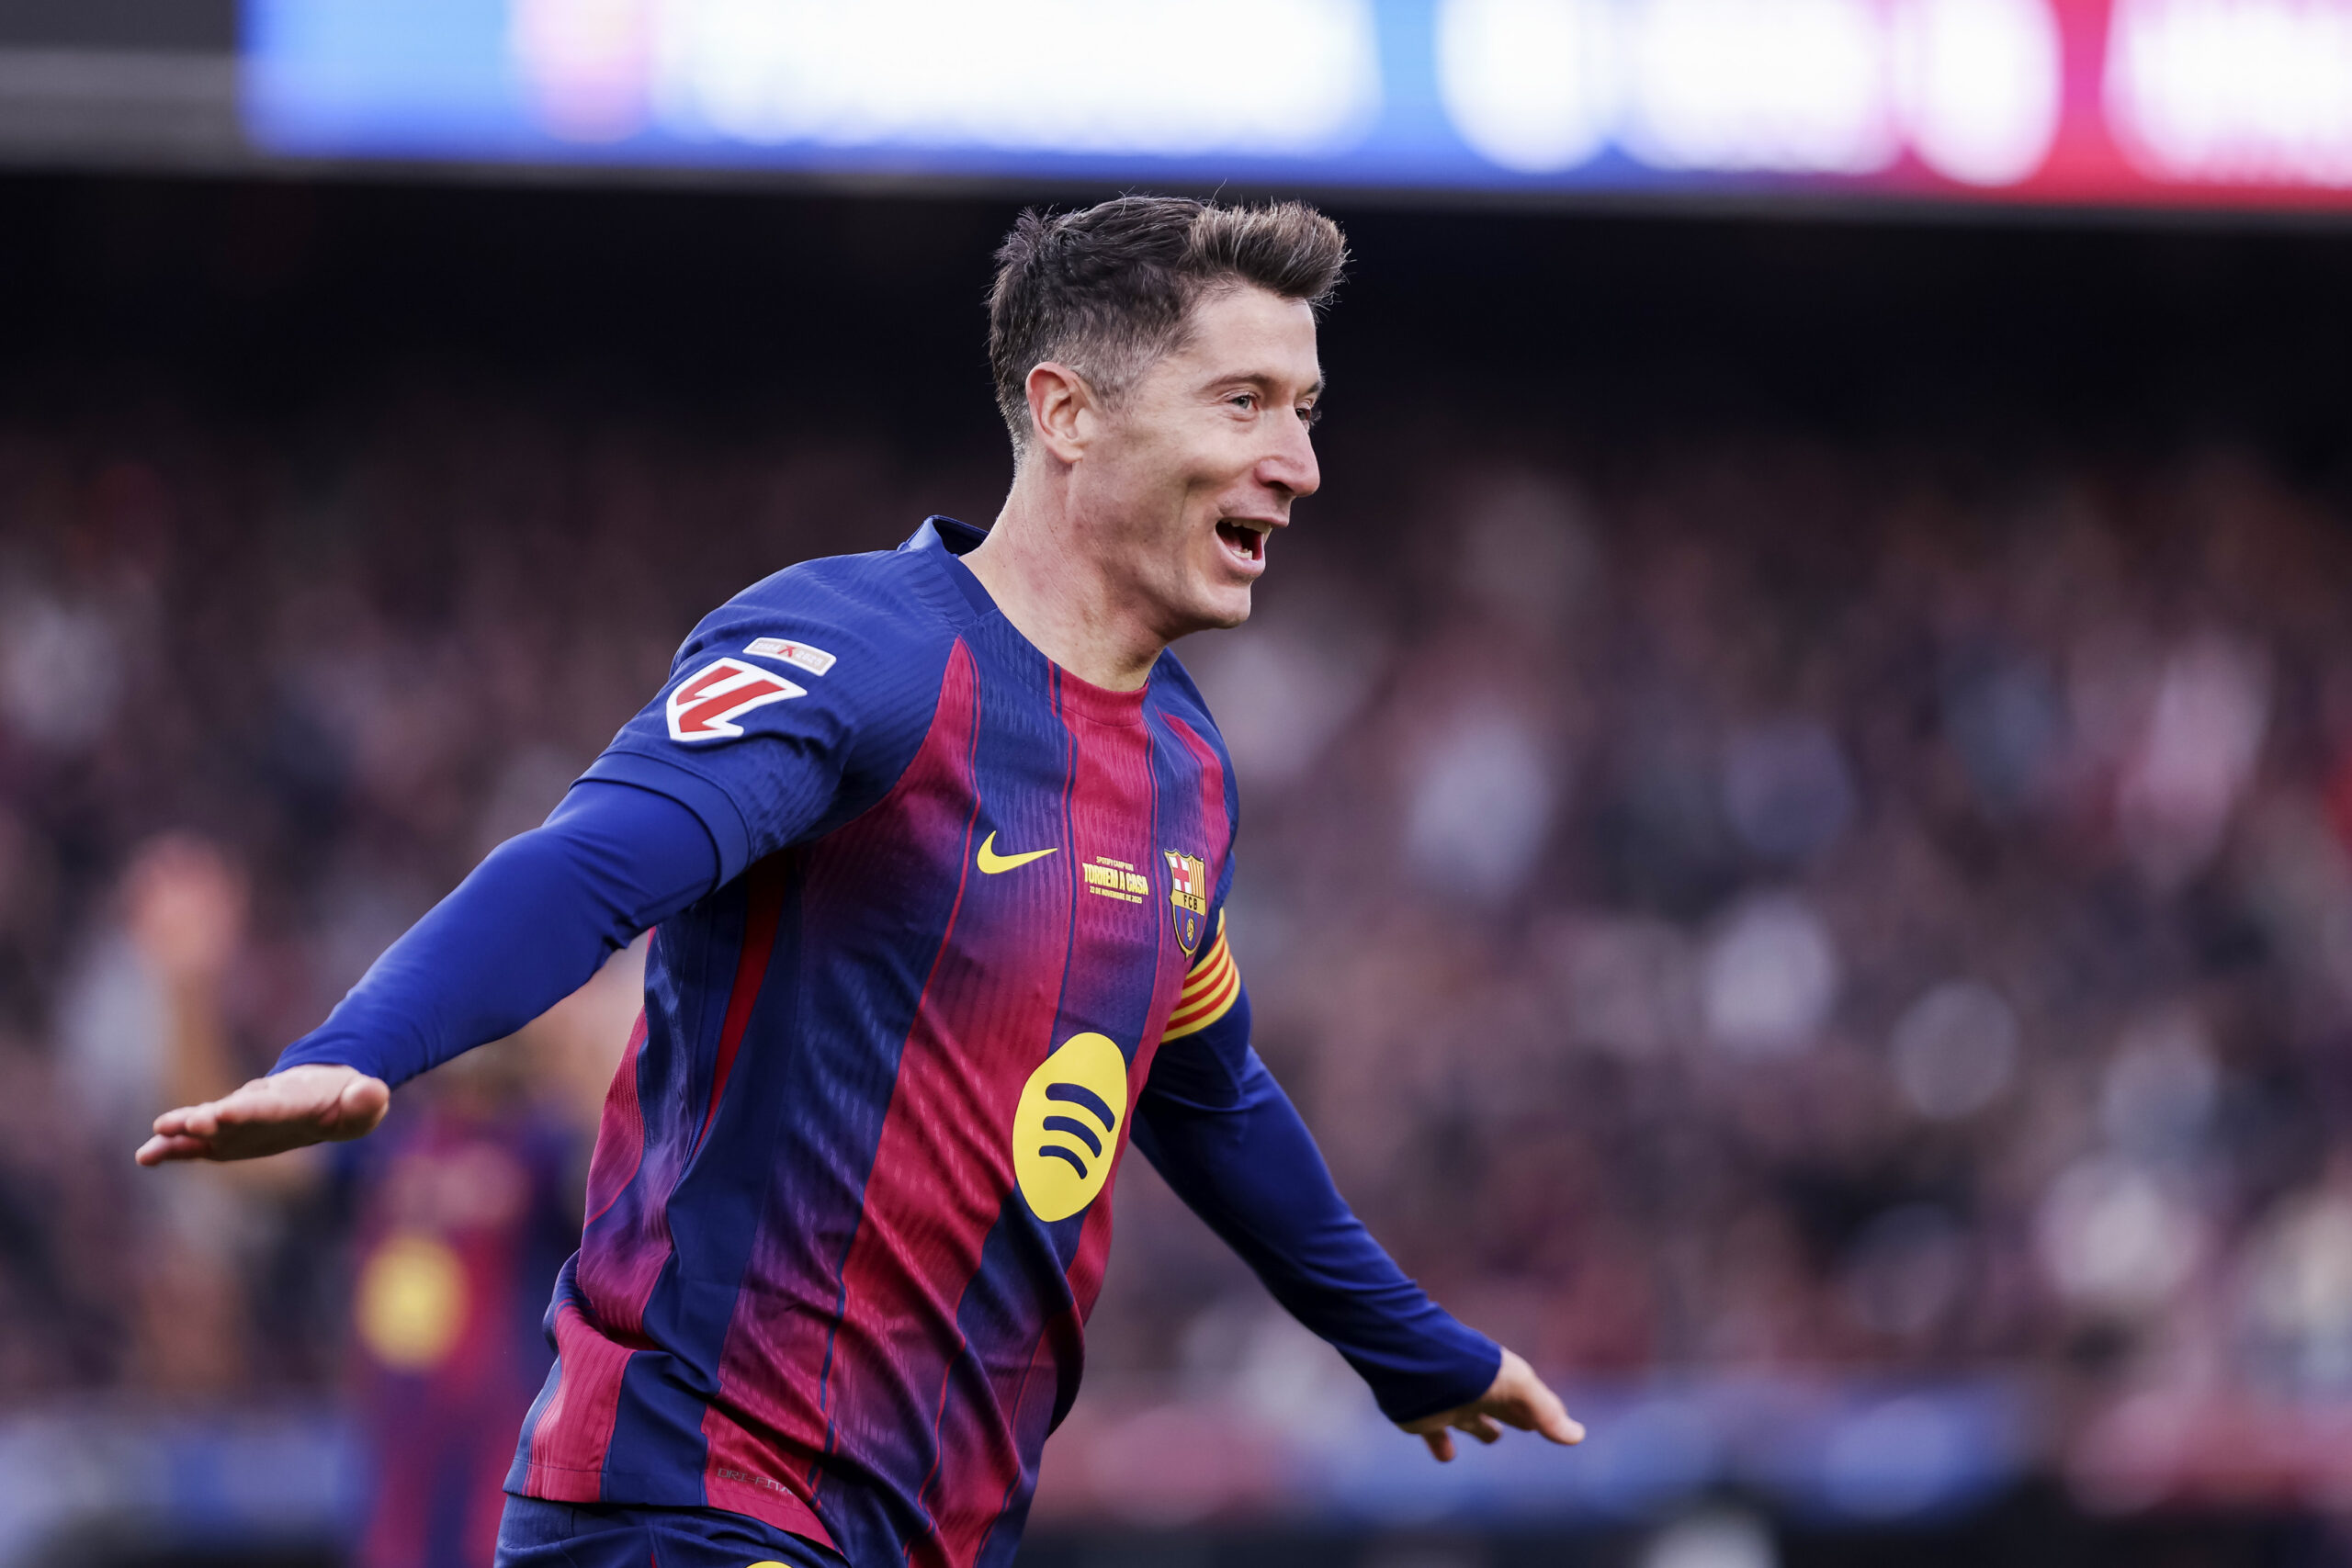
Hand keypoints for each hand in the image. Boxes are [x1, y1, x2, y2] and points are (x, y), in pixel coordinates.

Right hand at [136, 1063, 390, 1165]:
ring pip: (207, 1125)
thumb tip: (372, 1092)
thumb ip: (366, 1099)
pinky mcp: (226, 1136)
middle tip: (185, 1122)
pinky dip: (172, 1148)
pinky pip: (196, 1143)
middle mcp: (258, 1105)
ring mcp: (238, 1121)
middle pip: (232, 1112)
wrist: (321, 1098)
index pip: (271, 1105)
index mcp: (293, 1098)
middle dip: (209, 1117)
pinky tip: (146, 1156)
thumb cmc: (345, 1103)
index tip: (224, 1111)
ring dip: (182, 1132)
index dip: (249, 1109)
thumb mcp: (364, 1103)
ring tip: (154, 1139)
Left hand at [1401, 1347, 1584, 1462]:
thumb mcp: (1518, 1386)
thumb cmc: (1473, 1370)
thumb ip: (1546, 1411)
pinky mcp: (1424, 1419)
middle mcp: (1478, 1393)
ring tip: (1492, 1436)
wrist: (1416, 1362)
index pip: (1528, 1400)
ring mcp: (1451, 1405)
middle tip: (1529, 1425)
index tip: (1555, 1421)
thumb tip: (1578, 1436)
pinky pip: (1436, 1437)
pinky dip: (1442, 1447)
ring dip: (1482, 1429)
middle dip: (1516, 1415)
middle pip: (1503, 1409)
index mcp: (1502, 1382)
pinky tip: (1447, 1455)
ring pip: (1472, 1421)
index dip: (1542, 1411)